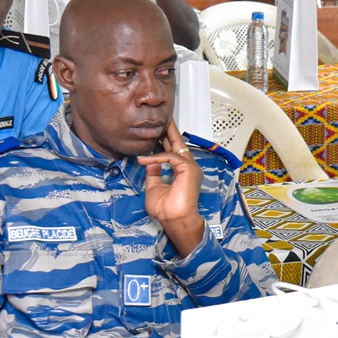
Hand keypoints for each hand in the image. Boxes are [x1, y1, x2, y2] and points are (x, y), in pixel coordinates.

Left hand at [140, 119, 204, 256]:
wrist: (174, 220)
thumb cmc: (167, 210)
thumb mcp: (154, 187)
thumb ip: (153, 173)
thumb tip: (149, 160)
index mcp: (182, 172)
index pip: (174, 151)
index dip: (167, 139)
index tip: (159, 130)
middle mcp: (189, 168)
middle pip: (179, 144)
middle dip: (170, 130)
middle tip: (164, 117)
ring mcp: (191, 168)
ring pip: (176, 147)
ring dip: (161, 139)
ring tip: (152, 130)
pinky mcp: (189, 170)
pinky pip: (171, 157)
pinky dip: (158, 158)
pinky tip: (146, 160)